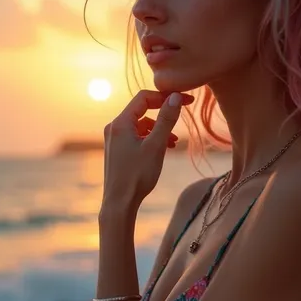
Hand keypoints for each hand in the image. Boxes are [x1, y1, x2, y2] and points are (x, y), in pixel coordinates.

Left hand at [101, 89, 193, 213]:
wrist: (119, 203)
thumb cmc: (137, 176)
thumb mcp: (156, 146)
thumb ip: (166, 120)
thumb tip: (176, 97)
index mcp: (120, 123)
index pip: (144, 98)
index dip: (166, 96)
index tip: (186, 101)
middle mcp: (114, 127)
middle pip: (142, 109)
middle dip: (164, 113)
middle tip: (183, 114)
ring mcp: (114, 139)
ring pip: (141, 124)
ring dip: (159, 128)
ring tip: (174, 141)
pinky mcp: (118, 149)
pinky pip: (137, 136)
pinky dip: (151, 138)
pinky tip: (164, 148)